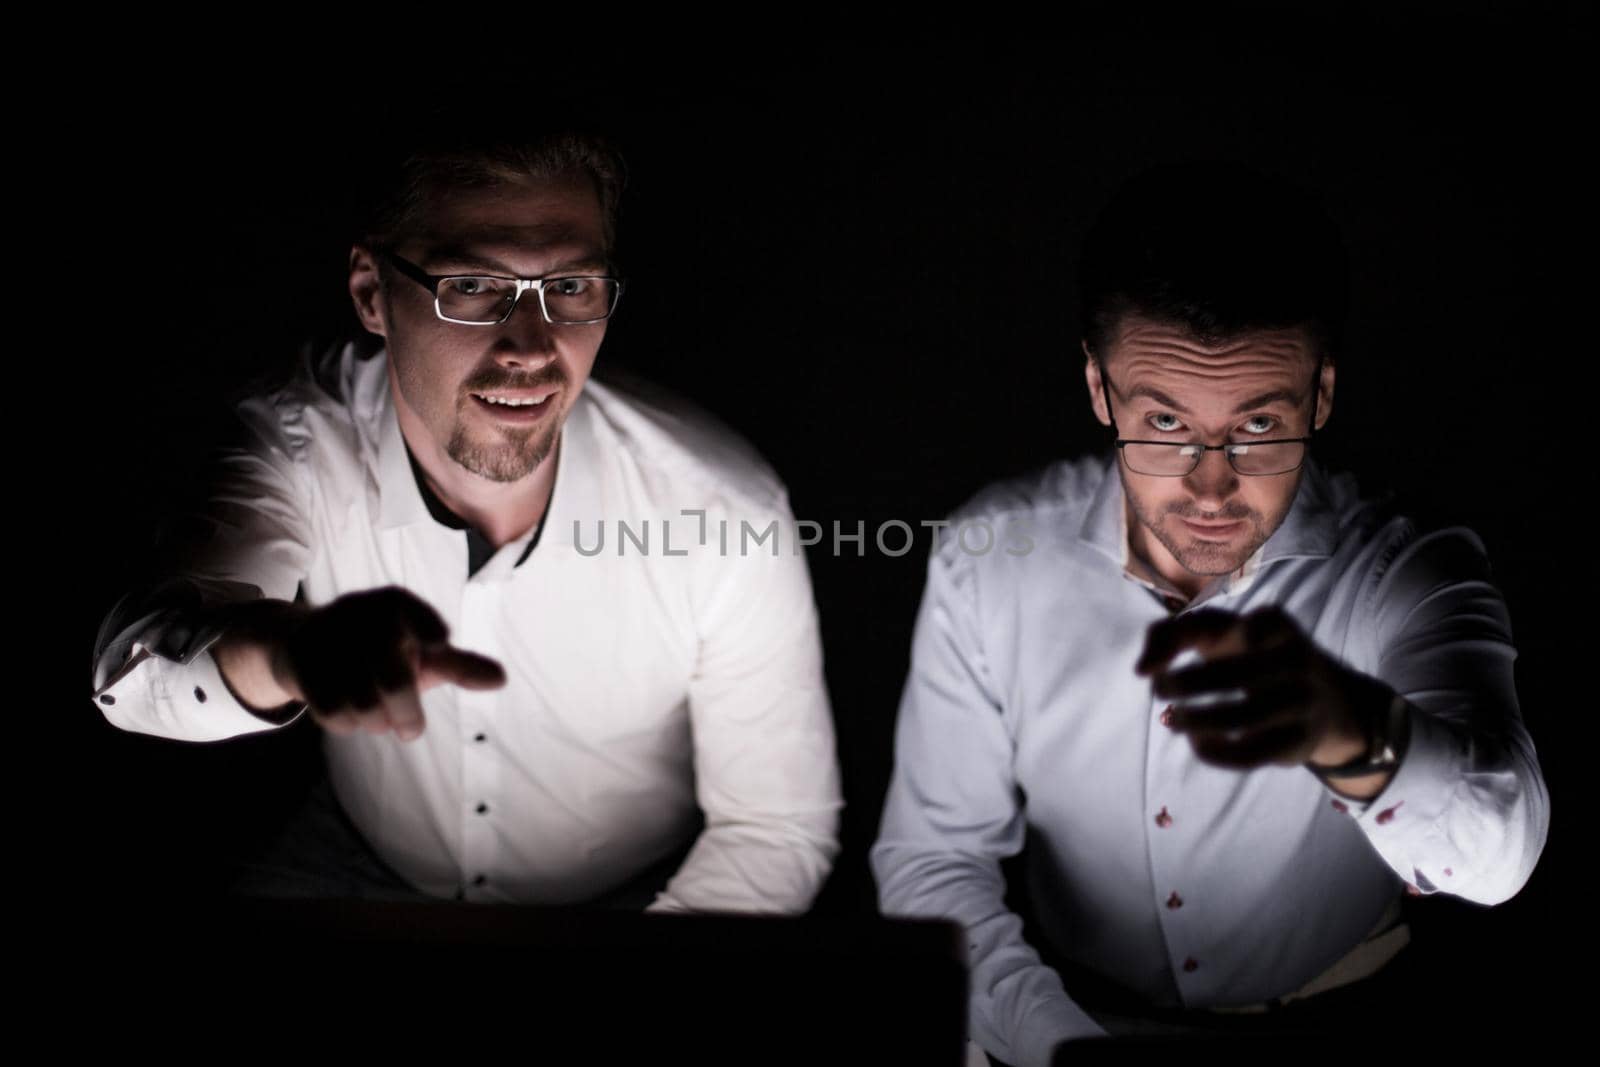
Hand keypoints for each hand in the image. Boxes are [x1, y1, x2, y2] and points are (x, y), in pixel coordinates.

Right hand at [217, 586, 504, 740]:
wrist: (307, 645)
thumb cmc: (382, 651)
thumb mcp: (422, 651)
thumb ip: (460, 665)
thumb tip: (501, 680)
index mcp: (393, 604)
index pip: (415, 613)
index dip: (430, 629)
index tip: (438, 643)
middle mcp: (359, 613)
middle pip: (393, 681)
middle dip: (407, 714)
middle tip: (412, 730)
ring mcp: (327, 639)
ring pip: (362, 704)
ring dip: (377, 723)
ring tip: (382, 720)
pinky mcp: (301, 664)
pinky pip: (332, 712)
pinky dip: (348, 724)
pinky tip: (353, 717)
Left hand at [1133, 605, 1387, 770]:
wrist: (1325, 701)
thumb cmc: (1249, 657)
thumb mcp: (1218, 633)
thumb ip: (1169, 634)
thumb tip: (1141, 670)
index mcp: (1274, 625)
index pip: (1235, 623)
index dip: (1194, 641)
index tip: (1174, 651)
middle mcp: (1294, 660)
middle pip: (1227, 677)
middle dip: (1179, 685)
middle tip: (1160, 688)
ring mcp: (1300, 702)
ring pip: (1237, 718)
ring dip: (1191, 720)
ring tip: (1171, 718)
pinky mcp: (1297, 741)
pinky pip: (1248, 753)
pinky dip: (1211, 751)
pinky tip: (1198, 740)